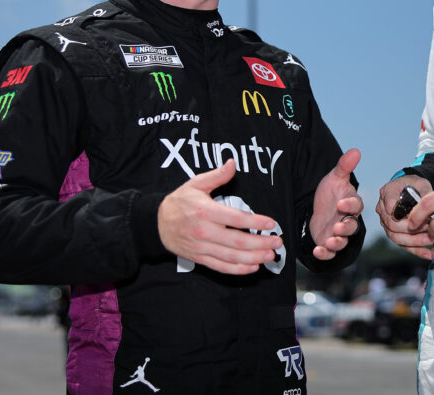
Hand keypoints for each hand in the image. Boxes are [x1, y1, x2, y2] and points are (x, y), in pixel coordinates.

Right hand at [157, 160, 281, 274]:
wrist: (156, 223)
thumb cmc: (179, 202)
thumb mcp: (195, 184)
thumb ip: (217, 175)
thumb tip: (232, 163)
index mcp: (206, 211)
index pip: (236, 219)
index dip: (256, 222)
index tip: (271, 223)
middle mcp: (205, 231)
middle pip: (237, 241)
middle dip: (261, 243)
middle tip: (277, 242)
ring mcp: (202, 247)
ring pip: (232, 257)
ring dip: (254, 258)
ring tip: (270, 255)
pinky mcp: (199, 258)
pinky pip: (221, 267)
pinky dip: (238, 269)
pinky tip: (252, 267)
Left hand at [309, 148, 363, 259]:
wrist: (318, 208)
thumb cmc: (330, 192)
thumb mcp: (334, 177)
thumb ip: (344, 166)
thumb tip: (356, 150)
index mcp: (352, 204)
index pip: (356, 206)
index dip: (350, 205)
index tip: (341, 203)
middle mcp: (348, 220)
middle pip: (352, 227)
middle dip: (346, 228)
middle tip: (337, 226)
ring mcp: (339, 233)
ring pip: (343, 241)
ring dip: (337, 243)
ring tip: (329, 242)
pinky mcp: (329, 243)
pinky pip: (330, 252)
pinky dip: (325, 254)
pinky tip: (317, 251)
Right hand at [376, 176, 433, 259]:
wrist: (413, 188)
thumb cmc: (417, 185)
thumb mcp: (421, 184)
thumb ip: (423, 195)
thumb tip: (429, 212)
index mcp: (388, 192)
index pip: (390, 205)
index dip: (403, 213)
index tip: (420, 216)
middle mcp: (383, 208)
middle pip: (392, 225)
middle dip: (411, 229)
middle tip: (429, 228)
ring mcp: (386, 222)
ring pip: (395, 237)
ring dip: (414, 241)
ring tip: (430, 240)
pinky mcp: (394, 233)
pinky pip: (402, 245)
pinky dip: (416, 250)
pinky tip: (428, 254)